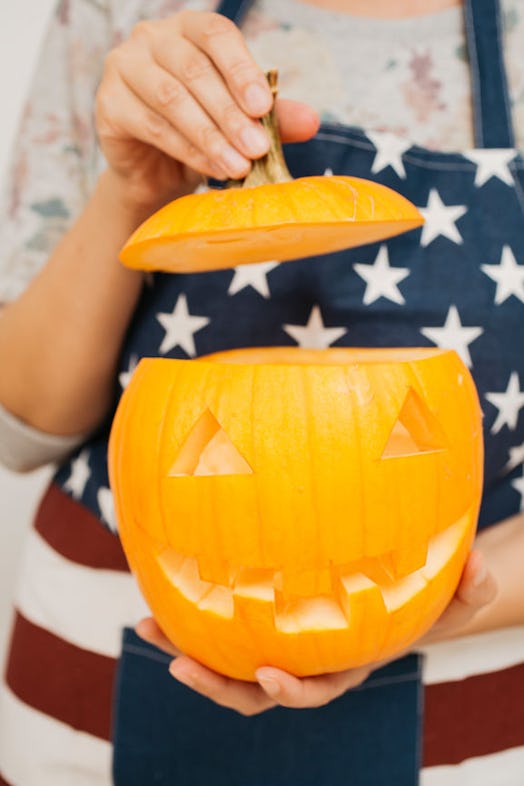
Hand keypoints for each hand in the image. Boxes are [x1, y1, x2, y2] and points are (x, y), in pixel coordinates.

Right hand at [95, 10, 319, 210]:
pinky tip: (211, 169)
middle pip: (195, 70)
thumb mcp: (240, 124)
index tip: (264, 107)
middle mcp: (152, 38)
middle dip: (231, 114)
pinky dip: (186, 150)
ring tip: (238, 167)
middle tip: (257, 148)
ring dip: (210, 136)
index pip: (216, 35)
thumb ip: (272, 118)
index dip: (242, 69)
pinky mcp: (107, 105)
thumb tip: (311, 121)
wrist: (153, 173)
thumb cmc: (199, 135)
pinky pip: (151, 125)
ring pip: (172, 99)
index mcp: (188, 30)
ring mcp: (124, 68)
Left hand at [135, 549, 495, 715]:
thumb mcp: (454, 595)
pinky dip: (195, 614)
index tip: (266, 674)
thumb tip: (479, 559)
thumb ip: (470, 585)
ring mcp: (282, 641)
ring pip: (229, 661)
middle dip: (216, 684)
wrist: (399, 593)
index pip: (317, 689)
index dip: (291, 690)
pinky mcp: (266, 618)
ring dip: (187, 649)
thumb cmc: (426, 598)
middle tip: (176, 662)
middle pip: (255, 690)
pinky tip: (167, 585)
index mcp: (345, 663)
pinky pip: (228, 624)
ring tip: (144, 625)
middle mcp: (307, 660)